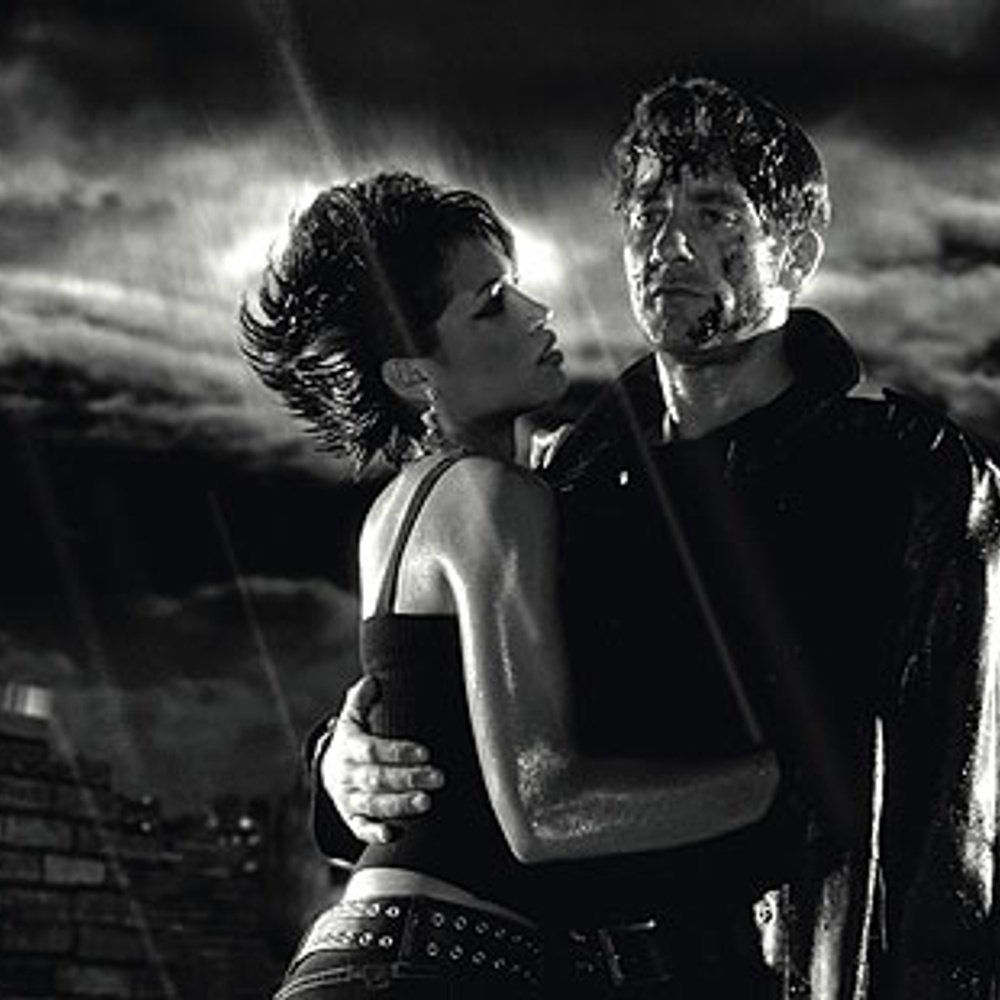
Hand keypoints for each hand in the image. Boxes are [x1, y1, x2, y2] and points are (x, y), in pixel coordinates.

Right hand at [322, 675, 443, 843]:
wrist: (328, 770)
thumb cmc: (352, 740)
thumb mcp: (352, 717)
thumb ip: (361, 699)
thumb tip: (372, 680)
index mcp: (348, 747)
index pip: (373, 750)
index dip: (398, 751)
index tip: (425, 752)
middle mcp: (346, 774)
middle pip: (377, 778)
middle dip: (408, 778)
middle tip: (438, 777)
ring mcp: (348, 799)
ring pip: (373, 805)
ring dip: (400, 805)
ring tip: (426, 802)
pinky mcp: (351, 819)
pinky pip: (360, 830)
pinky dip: (375, 834)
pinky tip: (395, 834)